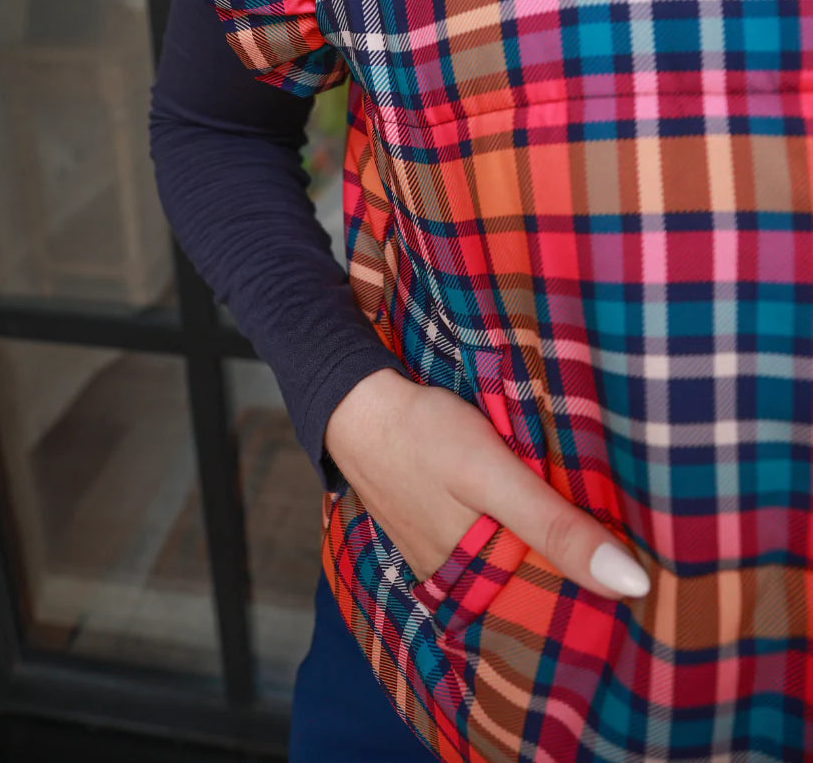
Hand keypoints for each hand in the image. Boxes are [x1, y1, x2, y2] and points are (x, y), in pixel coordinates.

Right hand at [323, 367, 649, 598]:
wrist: (355, 404)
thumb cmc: (423, 436)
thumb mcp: (494, 475)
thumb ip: (556, 527)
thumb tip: (634, 587)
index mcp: (481, 583)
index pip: (561, 614)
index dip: (610, 605)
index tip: (663, 594)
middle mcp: (465, 584)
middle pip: (540, 591)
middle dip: (586, 581)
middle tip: (652, 559)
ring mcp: (450, 559)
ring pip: (519, 567)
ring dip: (555, 555)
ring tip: (616, 539)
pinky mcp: (442, 530)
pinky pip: (495, 544)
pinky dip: (522, 534)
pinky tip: (551, 516)